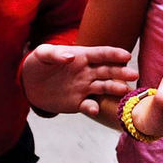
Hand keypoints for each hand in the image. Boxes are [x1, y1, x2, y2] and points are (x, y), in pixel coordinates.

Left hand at [21, 43, 137, 114]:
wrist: (29, 84)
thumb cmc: (37, 63)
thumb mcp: (42, 54)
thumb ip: (55, 54)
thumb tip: (71, 56)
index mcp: (81, 56)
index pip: (101, 54)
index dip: (114, 54)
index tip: (126, 56)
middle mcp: (87, 71)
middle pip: (108, 71)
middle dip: (121, 72)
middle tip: (133, 74)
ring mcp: (84, 87)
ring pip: (104, 87)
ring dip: (114, 89)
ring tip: (124, 91)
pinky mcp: (78, 102)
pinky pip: (89, 105)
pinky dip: (92, 108)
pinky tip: (94, 109)